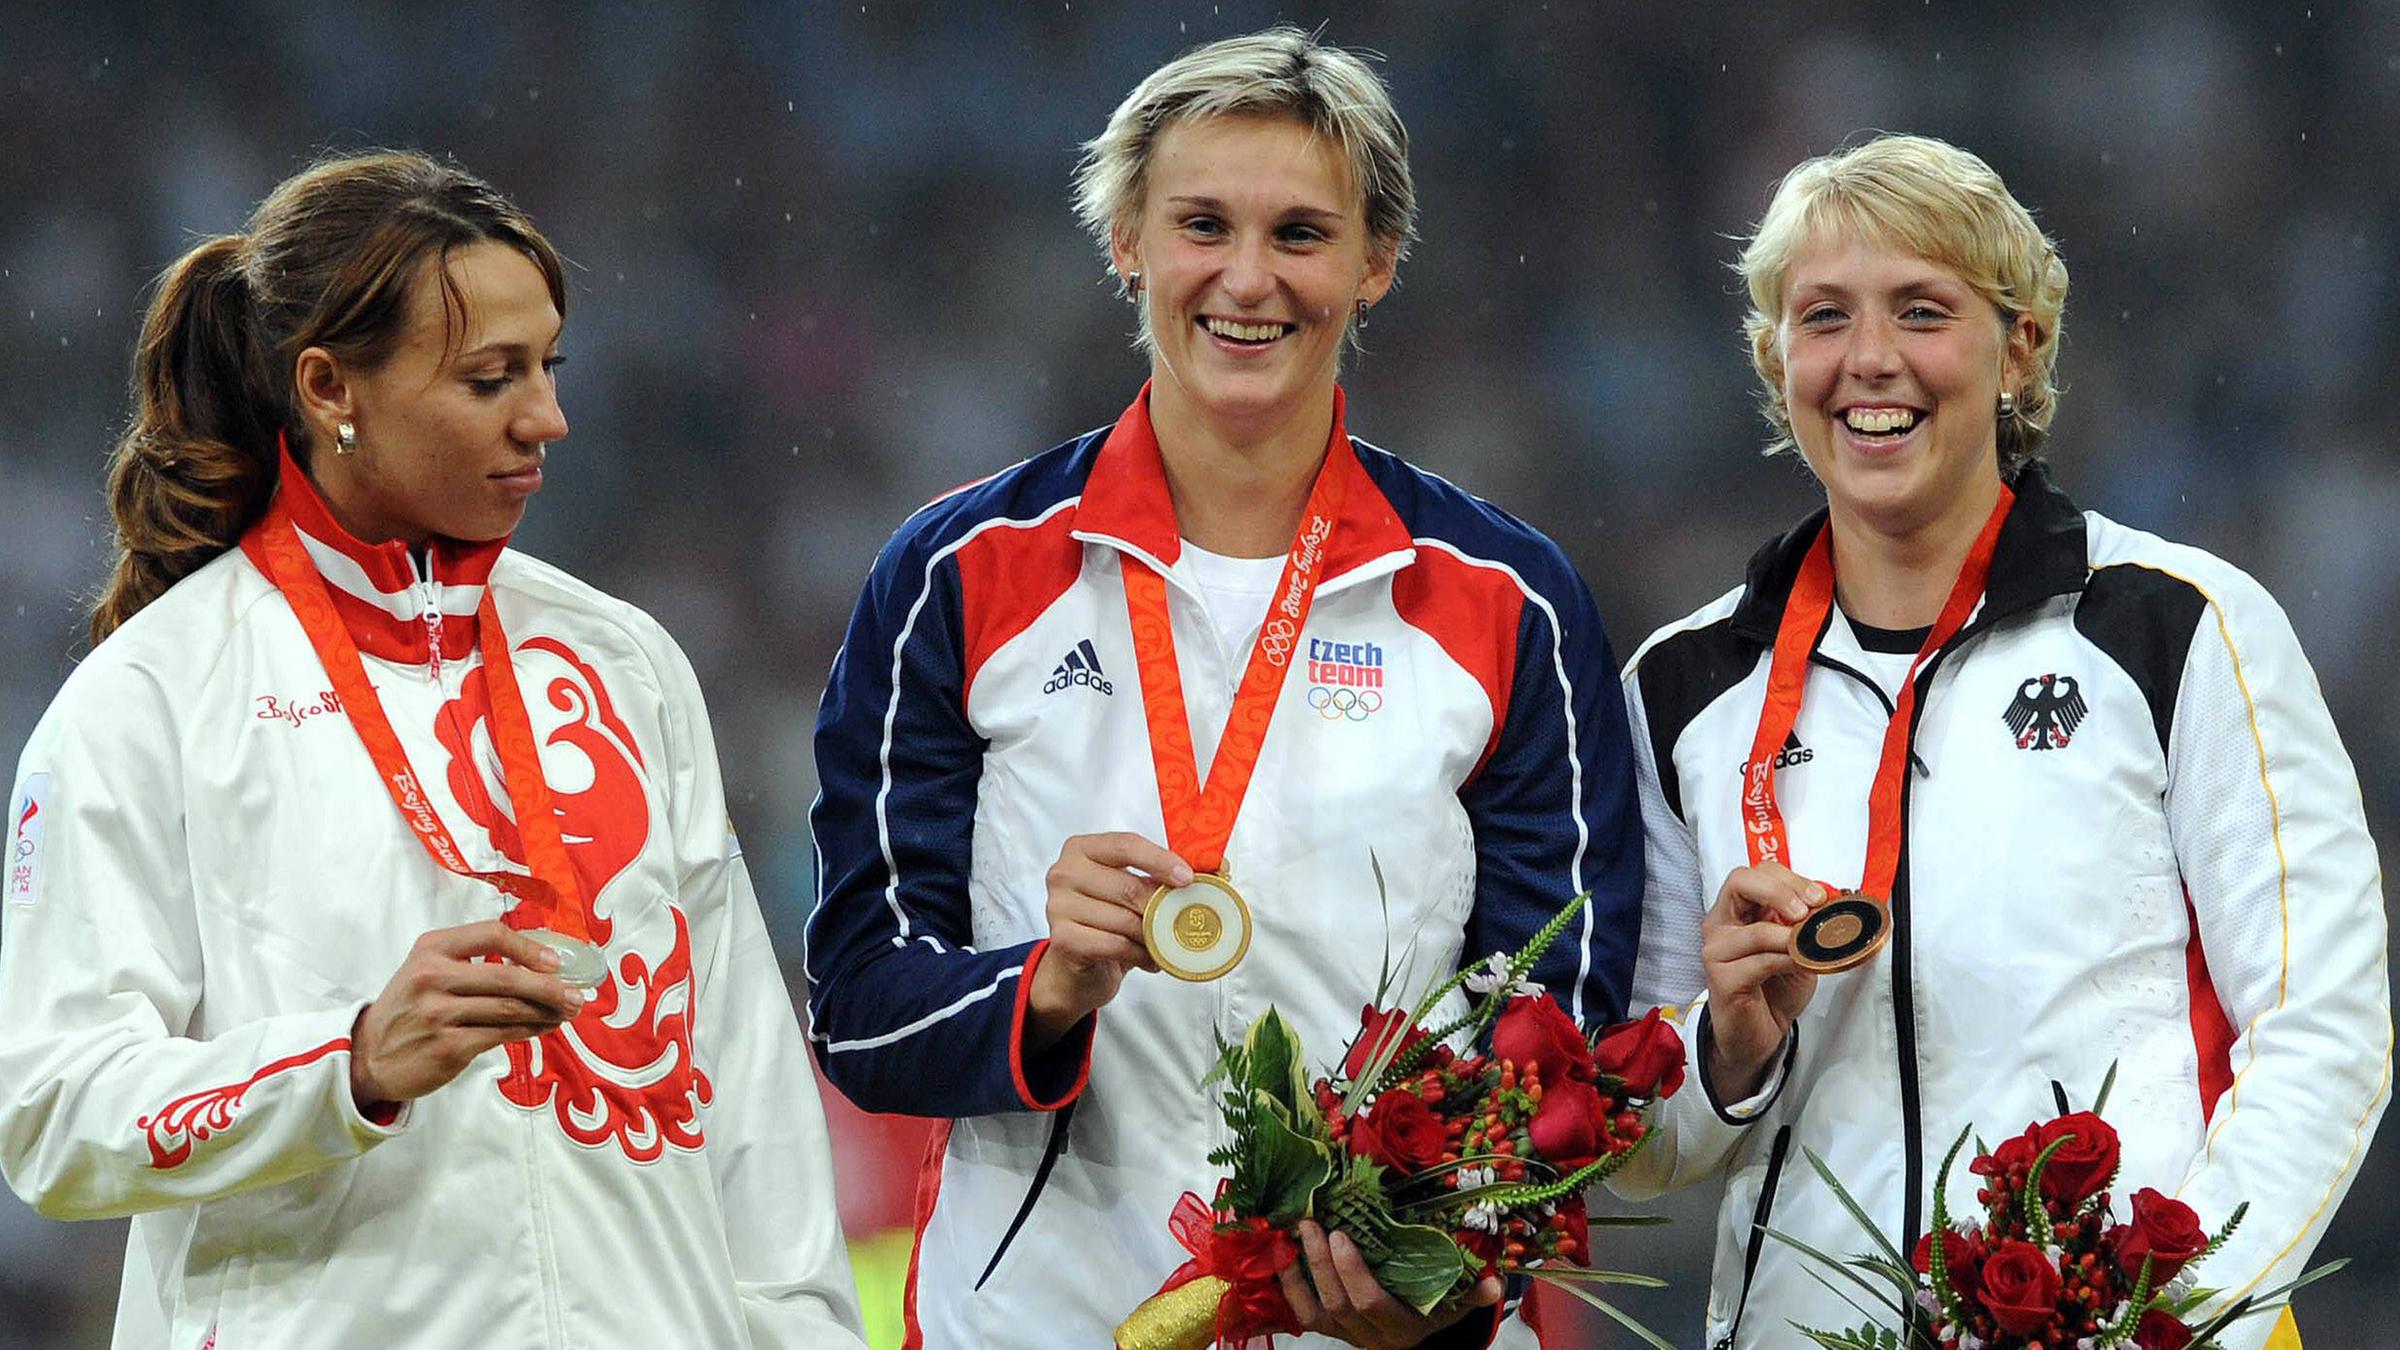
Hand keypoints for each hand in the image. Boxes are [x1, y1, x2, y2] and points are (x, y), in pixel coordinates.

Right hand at [349, 920, 585, 1109]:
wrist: (368, 1055)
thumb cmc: (409, 1009)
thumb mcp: (427, 970)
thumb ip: (471, 961)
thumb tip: (537, 964)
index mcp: (432, 948)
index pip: (491, 934)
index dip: (530, 947)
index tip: (556, 962)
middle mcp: (432, 977)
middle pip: (507, 976)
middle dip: (550, 986)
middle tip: (577, 994)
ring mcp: (438, 1013)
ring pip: (509, 1008)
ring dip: (546, 1011)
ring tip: (567, 1012)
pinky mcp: (447, 1046)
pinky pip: (501, 1035)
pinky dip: (529, 1031)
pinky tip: (543, 1028)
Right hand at [1024, 832, 1190, 1049]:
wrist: (1076, 967)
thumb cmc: (1110, 920)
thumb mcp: (1135, 891)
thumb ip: (1168, 875)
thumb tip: (1219, 866)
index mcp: (1082, 849)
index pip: (1126, 845)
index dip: (1160, 860)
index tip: (1188, 877)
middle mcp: (1064, 873)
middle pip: (1128, 885)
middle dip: (1162, 906)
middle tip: (1184, 917)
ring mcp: (1058, 906)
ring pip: (1124, 919)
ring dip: (1153, 935)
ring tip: (1166, 942)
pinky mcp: (1063, 939)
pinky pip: (1115, 944)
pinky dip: (1140, 954)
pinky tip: (1149, 958)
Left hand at [1277, 1219, 1502, 1348]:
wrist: (1413, 1338)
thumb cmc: (1434, 1310)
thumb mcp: (1456, 1303)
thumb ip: (1475, 1294)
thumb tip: (1496, 1282)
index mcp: (1401, 1328)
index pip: (1370, 1304)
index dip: (1352, 1273)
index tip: (1342, 1236)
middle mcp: (1370, 1337)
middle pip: (1338, 1305)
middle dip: (1321, 1264)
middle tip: (1312, 1223)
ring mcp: (1346, 1335)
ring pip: (1314, 1313)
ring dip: (1297, 1275)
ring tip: (1289, 1238)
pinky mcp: (1329, 1329)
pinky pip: (1302, 1315)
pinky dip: (1289, 1286)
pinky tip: (1280, 1255)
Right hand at [1700, 863, 1823, 1099]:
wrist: (1759, 1034)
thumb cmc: (1775, 988)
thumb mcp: (1797, 947)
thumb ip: (1805, 924)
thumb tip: (1834, 902)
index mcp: (1736, 910)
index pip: (1754, 874)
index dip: (1788, 879)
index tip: (1819, 897)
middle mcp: (1720, 924)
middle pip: (1740, 883)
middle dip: (1781, 891)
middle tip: (1808, 910)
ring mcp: (1716, 951)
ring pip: (1755, 929)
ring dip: (1791, 936)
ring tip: (1812, 945)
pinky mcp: (1722, 979)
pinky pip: (1759, 962)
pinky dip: (1787, 960)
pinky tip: (1801, 963)